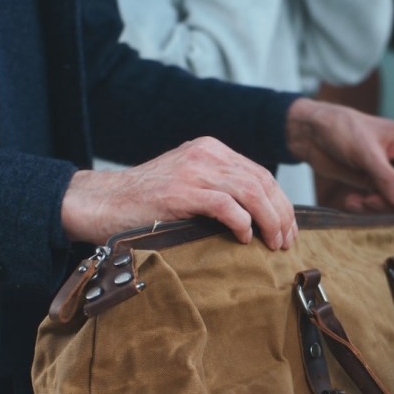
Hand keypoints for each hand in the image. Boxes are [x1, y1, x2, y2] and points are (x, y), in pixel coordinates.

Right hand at [60, 136, 294, 249]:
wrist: (104, 202)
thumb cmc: (146, 203)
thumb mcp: (188, 184)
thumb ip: (218, 189)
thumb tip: (258, 217)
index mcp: (211, 149)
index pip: (260, 173)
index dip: (281, 203)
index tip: (289, 228)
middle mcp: (206, 153)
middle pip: (261, 182)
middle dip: (281, 214)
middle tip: (287, 241)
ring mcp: (193, 170)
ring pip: (250, 192)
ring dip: (269, 221)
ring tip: (273, 243)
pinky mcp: (181, 191)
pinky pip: (226, 205)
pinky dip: (242, 223)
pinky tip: (244, 238)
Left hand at [285, 97, 393, 212]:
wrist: (310, 132)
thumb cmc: (340, 129)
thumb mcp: (366, 154)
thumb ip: (388, 180)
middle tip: (370, 203)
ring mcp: (388, 173)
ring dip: (377, 208)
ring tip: (357, 202)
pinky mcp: (372, 182)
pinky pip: (379, 204)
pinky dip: (366, 207)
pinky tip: (350, 201)